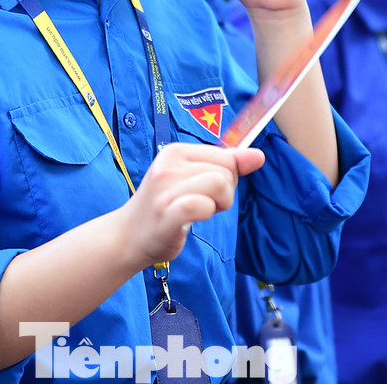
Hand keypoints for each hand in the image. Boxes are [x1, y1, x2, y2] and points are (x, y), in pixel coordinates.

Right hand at [117, 142, 263, 267]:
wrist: (128, 236)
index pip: (226, 156)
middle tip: (198, 205)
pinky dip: (206, 213)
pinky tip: (190, 220)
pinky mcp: (167, 212)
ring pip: (220, 185)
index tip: (205, 191)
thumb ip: (226, 166)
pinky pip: (203, 205)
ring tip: (196, 213)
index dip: (227, 178)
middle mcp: (169, 164)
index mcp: (176, 151)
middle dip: (224, 193)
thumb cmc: (165, 208)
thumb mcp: (193, 179)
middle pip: (226, 171)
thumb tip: (258, 155)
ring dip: (217, 205)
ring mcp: (166, 188)